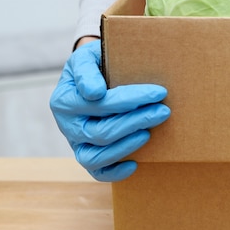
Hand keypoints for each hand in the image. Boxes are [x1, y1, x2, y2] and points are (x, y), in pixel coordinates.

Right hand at [50, 40, 169, 180]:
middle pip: (101, 131)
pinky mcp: (87, 155)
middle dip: (136, 121)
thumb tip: (94, 93)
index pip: (100, 103)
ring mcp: (77, 143)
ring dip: (126, 146)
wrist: (92, 76)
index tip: (159, 92)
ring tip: (149, 133)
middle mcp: (67, 125)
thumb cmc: (95, 65)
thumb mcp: (87, 57)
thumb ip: (86, 70)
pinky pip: (97, 172)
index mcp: (65, 100)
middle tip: (164, 111)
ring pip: (96, 156)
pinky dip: (115, 172)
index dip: (130, 99)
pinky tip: (136, 163)